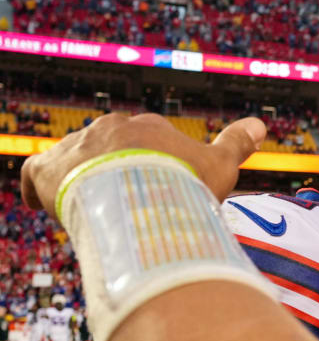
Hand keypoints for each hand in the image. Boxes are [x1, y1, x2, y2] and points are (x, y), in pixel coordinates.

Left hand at [21, 113, 265, 219]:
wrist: (139, 197)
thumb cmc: (184, 184)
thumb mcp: (221, 166)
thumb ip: (236, 144)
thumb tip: (261, 124)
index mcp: (147, 127)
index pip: (144, 142)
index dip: (150, 168)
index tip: (156, 194)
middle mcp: (108, 129)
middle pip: (108, 150)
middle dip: (115, 174)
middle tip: (128, 208)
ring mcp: (75, 146)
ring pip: (75, 162)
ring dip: (81, 184)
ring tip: (95, 217)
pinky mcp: (47, 167)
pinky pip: (35, 174)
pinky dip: (41, 189)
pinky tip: (50, 208)